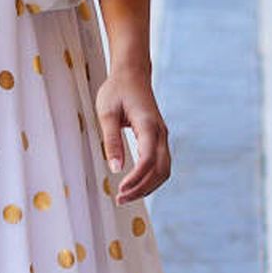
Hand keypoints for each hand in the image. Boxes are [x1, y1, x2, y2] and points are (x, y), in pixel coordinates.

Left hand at [96, 61, 169, 205]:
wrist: (132, 74)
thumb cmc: (117, 90)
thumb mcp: (107, 112)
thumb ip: (112, 140)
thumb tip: (116, 169)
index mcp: (148, 125)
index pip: (148, 158)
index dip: (136, 178)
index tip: (120, 189)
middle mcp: (160, 133)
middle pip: (160, 170)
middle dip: (142, 188)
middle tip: (120, 199)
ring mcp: (162, 136)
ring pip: (164, 170)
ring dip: (148, 186)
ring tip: (126, 196)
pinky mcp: (159, 139)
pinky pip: (161, 164)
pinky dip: (151, 178)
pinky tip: (135, 185)